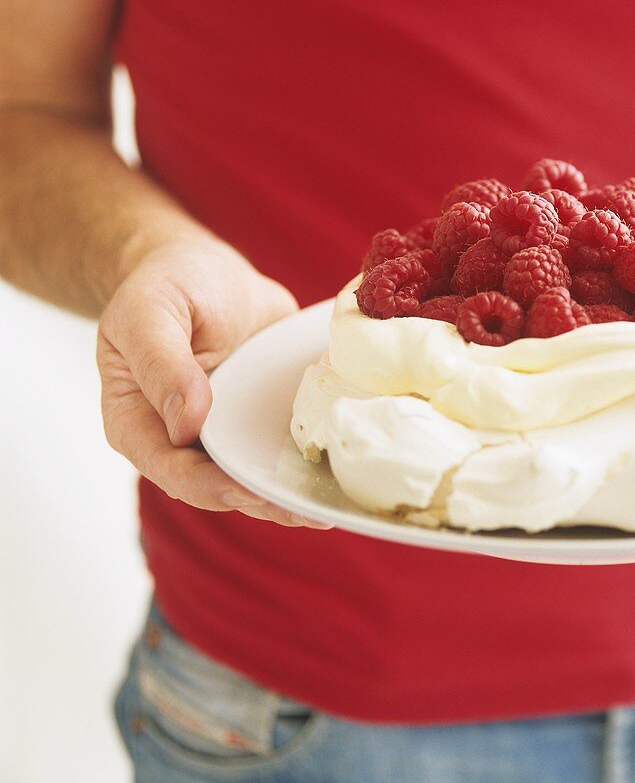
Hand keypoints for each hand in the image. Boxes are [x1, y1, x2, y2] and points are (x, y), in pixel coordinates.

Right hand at [97, 237, 330, 527]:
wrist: (205, 268)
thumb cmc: (166, 285)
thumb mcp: (149, 312)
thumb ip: (161, 362)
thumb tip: (187, 422)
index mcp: (140, 424)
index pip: (173, 471)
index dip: (213, 488)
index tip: (252, 493)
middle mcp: (184, 439)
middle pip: (222, 485)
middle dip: (266, 502)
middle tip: (311, 514)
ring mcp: (228, 430)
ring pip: (259, 472)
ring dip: (295, 491)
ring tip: (334, 504)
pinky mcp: (263, 416)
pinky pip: (286, 441)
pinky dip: (314, 454)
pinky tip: (346, 462)